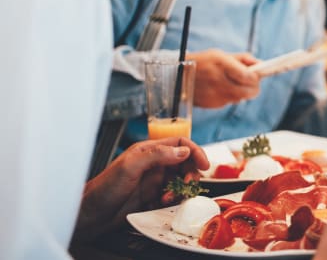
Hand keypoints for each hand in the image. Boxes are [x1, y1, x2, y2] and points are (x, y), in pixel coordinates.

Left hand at [74, 138, 208, 241]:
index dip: (195, 152)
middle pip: (185, 162)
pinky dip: (173, 199)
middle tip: (187, 184)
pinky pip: (173, 195)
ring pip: (180, 180)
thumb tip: (183, 151)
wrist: (90, 215)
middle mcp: (154, 164)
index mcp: (149, 150)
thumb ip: (157, 155)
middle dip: (190, 173)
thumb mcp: (130, 166)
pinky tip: (162, 203)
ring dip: (182, 189)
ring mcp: (154, 181)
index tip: (204, 164)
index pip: (180, 144)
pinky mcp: (152, 196)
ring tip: (171, 197)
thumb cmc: (103, 188)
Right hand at [189, 49, 260, 107]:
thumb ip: (243, 59)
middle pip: (248, 92)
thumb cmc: (202, 62)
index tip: (257, 75)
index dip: (256, 78)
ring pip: (240, 98)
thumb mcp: (220, 55)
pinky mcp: (210, 104)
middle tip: (252, 82)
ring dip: (242, 92)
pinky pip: (228, 102)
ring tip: (234, 83)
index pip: (247, 77)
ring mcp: (214, 95)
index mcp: (221, 64)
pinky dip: (230, 96)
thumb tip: (261, 64)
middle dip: (254, 88)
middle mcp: (217, 80)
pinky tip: (221, 89)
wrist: (177, 76)